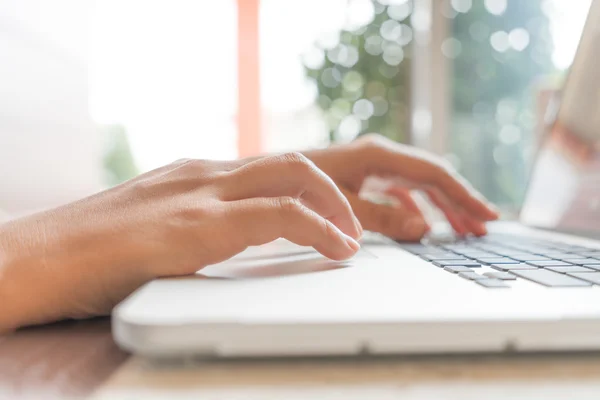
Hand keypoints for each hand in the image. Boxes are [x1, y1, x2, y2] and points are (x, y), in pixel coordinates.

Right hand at [0, 153, 361, 330]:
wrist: (39, 258)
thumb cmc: (98, 252)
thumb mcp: (164, 228)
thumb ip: (204, 227)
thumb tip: (246, 242)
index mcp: (201, 177)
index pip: (278, 167)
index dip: (325, 186)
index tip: (350, 214)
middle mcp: (206, 175)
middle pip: (296, 160)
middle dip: (344, 188)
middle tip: (368, 222)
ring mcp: (200, 194)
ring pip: (295, 174)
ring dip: (341, 204)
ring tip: (358, 237)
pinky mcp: (194, 224)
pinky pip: (275, 213)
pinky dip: (316, 227)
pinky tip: (337, 248)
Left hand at [304, 134, 498, 240]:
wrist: (271, 175)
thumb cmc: (300, 184)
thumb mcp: (342, 204)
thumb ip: (382, 217)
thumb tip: (423, 228)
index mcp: (380, 155)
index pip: (434, 174)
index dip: (462, 194)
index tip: (485, 214)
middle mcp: (381, 156)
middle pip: (433, 178)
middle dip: (459, 202)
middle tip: (483, 227)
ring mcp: (375, 166)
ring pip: (420, 186)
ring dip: (442, 207)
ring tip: (464, 230)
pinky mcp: (367, 177)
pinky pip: (402, 192)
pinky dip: (417, 208)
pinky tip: (425, 225)